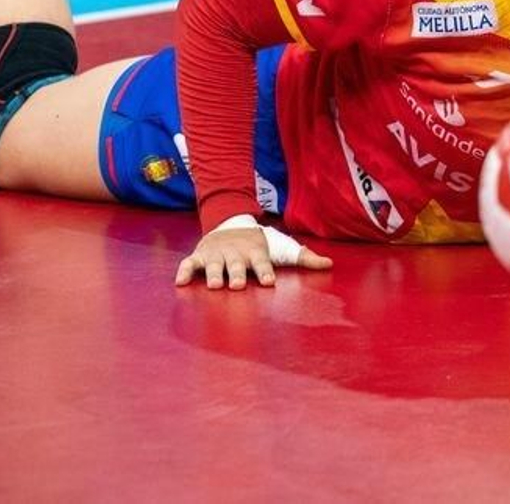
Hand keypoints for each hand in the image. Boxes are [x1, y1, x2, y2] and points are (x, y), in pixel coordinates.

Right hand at [175, 219, 331, 289]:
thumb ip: (304, 257)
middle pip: (236, 265)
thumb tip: (329, 264)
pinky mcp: (200, 256)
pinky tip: (180, 283)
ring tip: (214, 284)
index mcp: (256, 253)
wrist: (231, 224)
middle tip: (236, 285)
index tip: (268, 281)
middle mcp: (235, 254)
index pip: (262, 263)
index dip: (265, 272)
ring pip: (213, 265)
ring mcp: (216, 254)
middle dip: (236, 274)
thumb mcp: (281, 248)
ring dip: (213, 274)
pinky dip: (184, 271)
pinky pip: (189, 264)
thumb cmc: (260, 244)